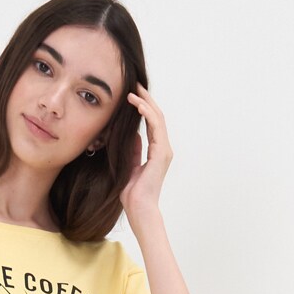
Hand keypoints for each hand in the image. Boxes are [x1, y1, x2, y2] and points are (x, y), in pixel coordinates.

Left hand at [118, 81, 171, 221]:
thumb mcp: (129, 166)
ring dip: (146, 102)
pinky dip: (146, 113)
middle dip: (146, 99)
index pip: (152, 124)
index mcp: (157, 152)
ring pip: (158, 118)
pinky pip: (155, 126)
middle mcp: (163, 149)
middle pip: (157, 117)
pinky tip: (136, 104)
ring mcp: (164, 150)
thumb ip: (133, 150)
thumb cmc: (132, 194)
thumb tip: (132, 136)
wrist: (139, 208)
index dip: (144, 108)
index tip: (132, 96)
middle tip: (134, 85)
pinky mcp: (161, 152)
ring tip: (134, 90)